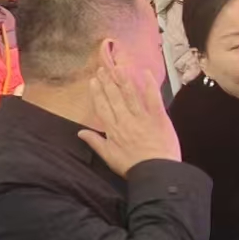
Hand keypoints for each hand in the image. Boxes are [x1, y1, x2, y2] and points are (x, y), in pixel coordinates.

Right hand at [75, 57, 180, 177]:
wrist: (155, 172)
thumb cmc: (131, 166)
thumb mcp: (108, 156)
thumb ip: (95, 142)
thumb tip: (80, 132)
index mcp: (113, 129)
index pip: (102, 106)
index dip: (97, 93)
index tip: (94, 81)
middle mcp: (125, 119)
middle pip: (114, 97)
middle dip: (108, 82)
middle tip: (103, 69)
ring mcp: (142, 117)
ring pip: (130, 95)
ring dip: (123, 80)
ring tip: (118, 67)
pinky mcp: (158, 117)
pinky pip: (153, 98)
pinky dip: (149, 85)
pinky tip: (145, 72)